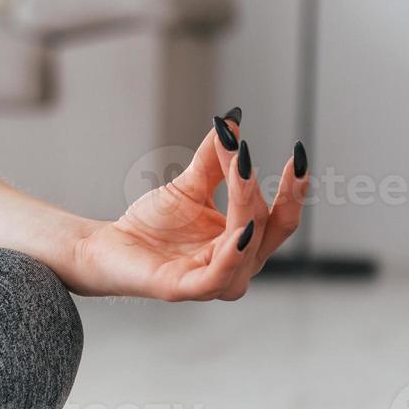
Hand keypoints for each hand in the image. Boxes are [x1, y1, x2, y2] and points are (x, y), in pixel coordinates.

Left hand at [66, 115, 308, 299]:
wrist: (109, 246)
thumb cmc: (155, 223)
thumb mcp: (190, 185)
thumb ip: (215, 159)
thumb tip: (233, 120)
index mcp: (246, 242)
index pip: (281, 216)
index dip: (294, 188)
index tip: (298, 153)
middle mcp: (239, 264)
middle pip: (266, 227)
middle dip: (259, 190)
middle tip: (244, 156)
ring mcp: (215, 280)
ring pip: (245, 247)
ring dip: (246, 210)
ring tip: (241, 175)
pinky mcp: (186, 289)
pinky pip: (218, 278)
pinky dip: (232, 257)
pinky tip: (239, 233)